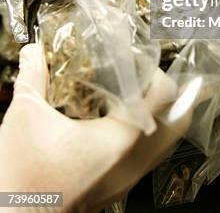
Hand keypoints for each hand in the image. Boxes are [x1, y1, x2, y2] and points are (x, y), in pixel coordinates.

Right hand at [0, 44, 194, 211]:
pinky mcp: (121, 188)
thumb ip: (33, 75)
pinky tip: (119, 121)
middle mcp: (134, 162)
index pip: (163, 96)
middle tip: (146, 77)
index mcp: (120, 140)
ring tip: (135, 96)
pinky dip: (146, 134)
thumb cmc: (22, 176)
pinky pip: (151, 156)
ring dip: (158, 114)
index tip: (137, 62)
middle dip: (167, 93)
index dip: (155, 72)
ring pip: (168, 141)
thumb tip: (33, 51)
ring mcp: (130, 179)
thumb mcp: (26, 115)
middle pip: (178, 120)